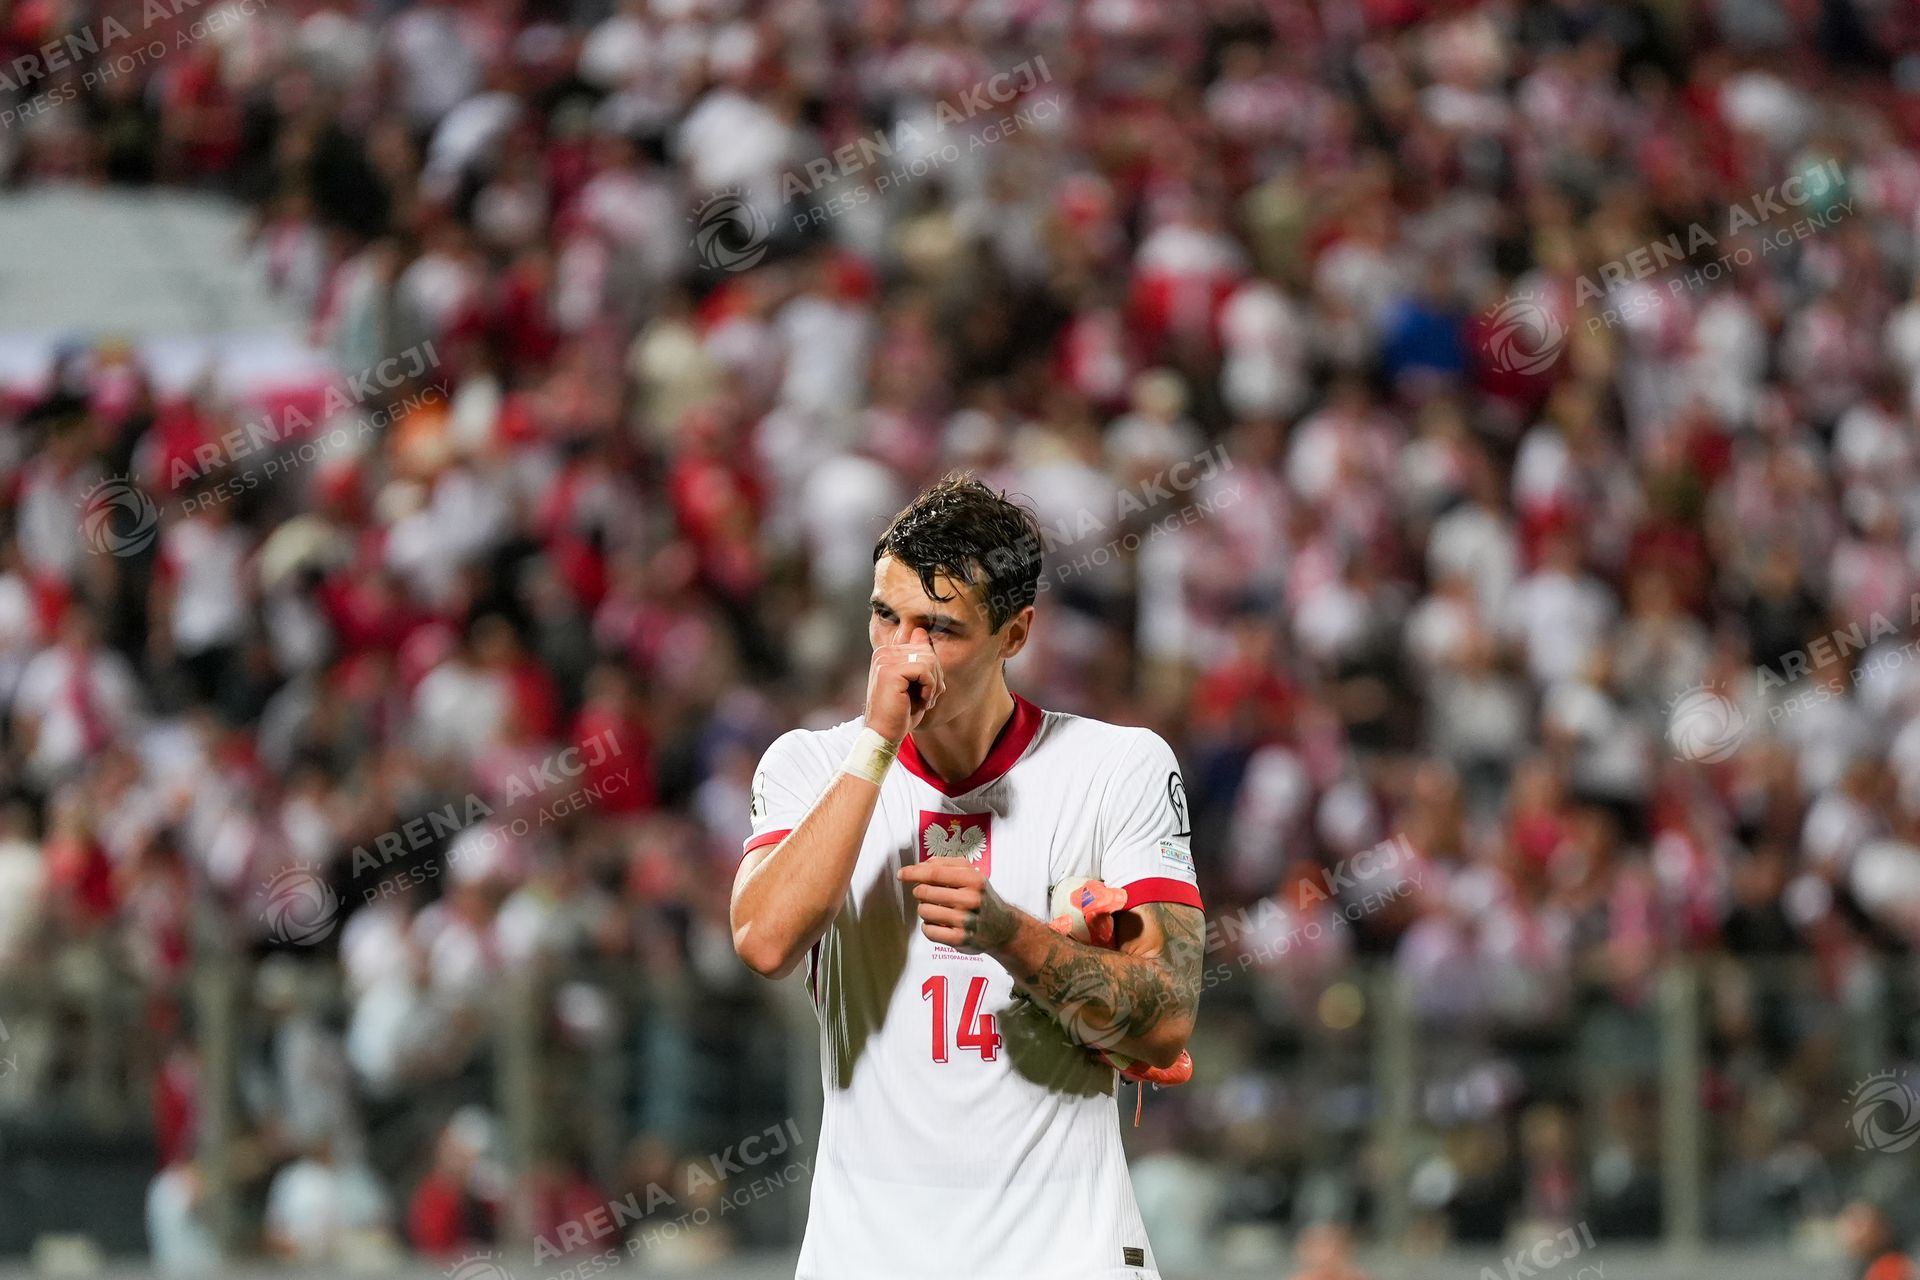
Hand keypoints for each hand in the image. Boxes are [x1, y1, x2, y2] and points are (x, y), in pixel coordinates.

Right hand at [864, 626, 943, 742]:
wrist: (885, 734)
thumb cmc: (900, 712)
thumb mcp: (914, 681)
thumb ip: (918, 658)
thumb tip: (920, 631)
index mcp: (886, 653)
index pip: (922, 646)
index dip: (932, 669)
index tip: (928, 689)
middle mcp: (882, 653)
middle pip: (927, 652)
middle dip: (936, 676)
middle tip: (930, 697)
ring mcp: (884, 660)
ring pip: (928, 659)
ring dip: (934, 683)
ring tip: (927, 700)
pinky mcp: (890, 671)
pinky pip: (924, 670)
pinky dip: (930, 687)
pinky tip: (923, 701)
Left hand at [898, 857, 1019, 952]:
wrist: (1003, 927)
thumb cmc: (982, 896)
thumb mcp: (971, 874)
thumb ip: (946, 864)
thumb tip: (920, 865)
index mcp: (973, 879)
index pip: (934, 873)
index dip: (914, 872)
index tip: (901, 874)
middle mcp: (971, 899)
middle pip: (925, 892)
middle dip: (920, 892)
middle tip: (929, 895)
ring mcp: (965, 921)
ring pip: (924, 911)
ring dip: (925, 910)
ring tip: (938, 910)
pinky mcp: (960, 940)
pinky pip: (928, 931)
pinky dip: (928, 927)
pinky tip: (939, 924)